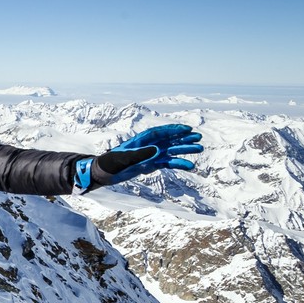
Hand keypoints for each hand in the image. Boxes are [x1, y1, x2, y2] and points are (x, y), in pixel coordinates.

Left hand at [75, 124, 202, 191]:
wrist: (104, 173)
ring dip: (184, 150)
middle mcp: (148, 146)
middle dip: (184, 138)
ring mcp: (150, 155)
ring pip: (171, 151)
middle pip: (169, 139)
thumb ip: (140, 154)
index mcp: (141, 140)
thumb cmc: (110, 163)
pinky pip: (168, 163)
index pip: (160, 132)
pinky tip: (190, 166)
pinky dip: (178, 164)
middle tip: (198, 138)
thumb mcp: (123, 159)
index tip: (188, 129)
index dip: (174, 130)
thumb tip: (158, 150)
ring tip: (200, 149)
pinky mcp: (151, 165)